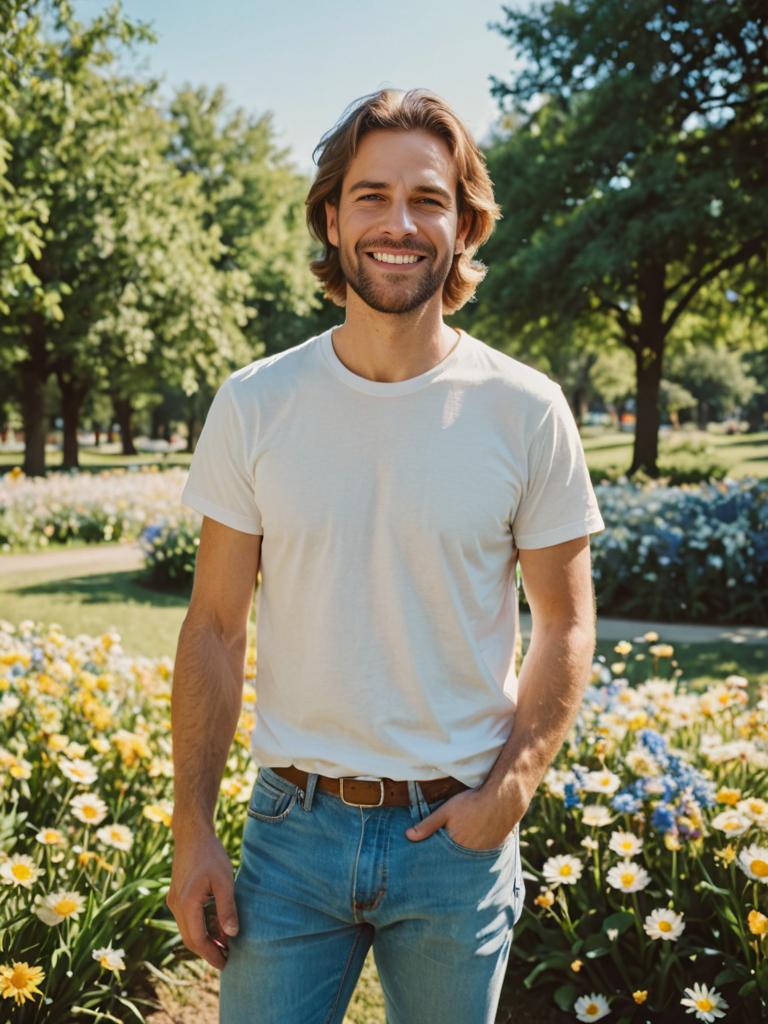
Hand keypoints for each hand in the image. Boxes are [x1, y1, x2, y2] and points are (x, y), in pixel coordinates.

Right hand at [166, 828, 238, 970]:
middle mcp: (176, 905)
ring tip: (225, 942)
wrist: (192, 834)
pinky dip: (200, 925)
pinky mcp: (176, 894)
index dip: (212, 954)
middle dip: (208, 951)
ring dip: (204, 938)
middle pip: (190, 938)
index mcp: (186, 904)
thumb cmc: (211, 854)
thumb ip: (227, 908)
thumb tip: (232, 935)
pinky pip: (187, 918)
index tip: (226, 963)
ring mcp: (174, 900)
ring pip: (188, 929)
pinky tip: (215, 924)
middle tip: (227, 958)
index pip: (198, 940)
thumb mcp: (224, 880)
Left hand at [404, 786, 521, 851]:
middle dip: (451, 853)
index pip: (442, 855)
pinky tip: (478, 836)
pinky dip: (479, 845)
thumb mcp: (446, 811)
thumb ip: (427, 825)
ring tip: (464, 838)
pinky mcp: (495, 847)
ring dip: (466, 849)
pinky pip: (483, 850)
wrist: (502, 799)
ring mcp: (483, 851)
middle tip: (450, 847)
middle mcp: (469, 853)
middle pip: (456, 855)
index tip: (432, 855)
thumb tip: (408, 836)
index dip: (437, 853)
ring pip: (470, 854)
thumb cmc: (471, 803)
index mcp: (455, 845)